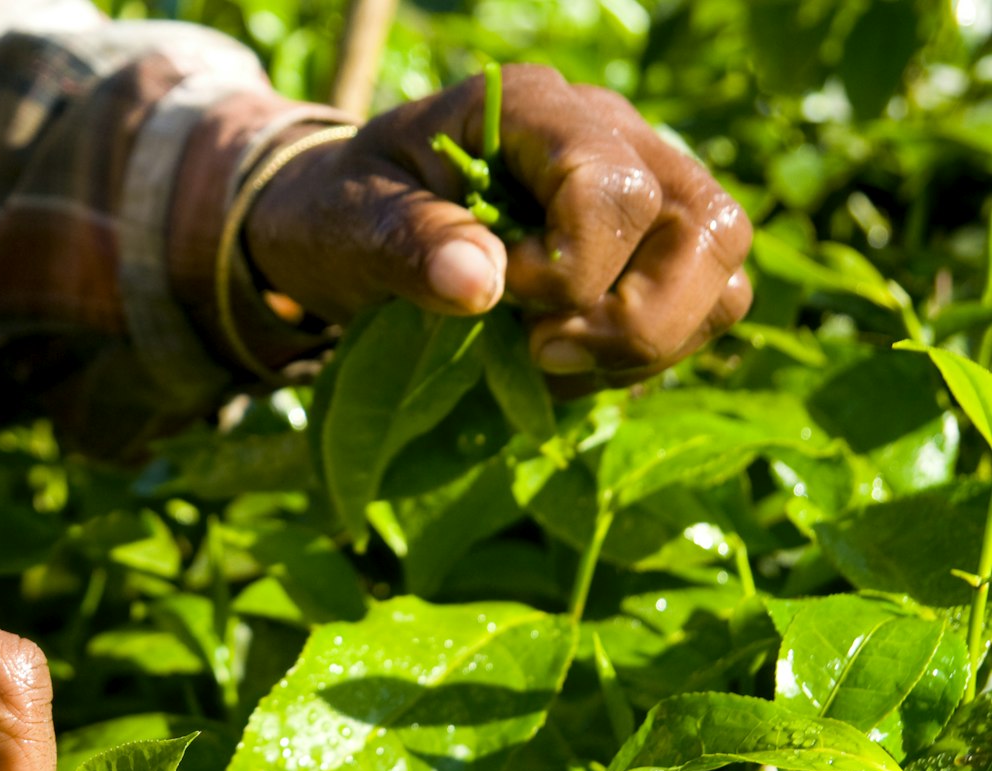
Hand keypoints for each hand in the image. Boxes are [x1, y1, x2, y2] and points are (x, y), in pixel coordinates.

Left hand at [244, 64, 752, 391]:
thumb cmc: (343, 210)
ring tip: (552, 363)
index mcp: (534, 109)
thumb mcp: (348, 222)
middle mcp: (611, 135)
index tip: (499, 299)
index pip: (614, 186)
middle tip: (541, 354)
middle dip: (635, 318)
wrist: (345, 222)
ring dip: (650, 342)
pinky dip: (647, 355)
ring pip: (722, 269)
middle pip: (705, 227)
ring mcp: (642, 188)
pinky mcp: (645, 247)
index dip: (572, 268)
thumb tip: (481, 284)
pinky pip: (703, 306)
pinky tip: (571, 366)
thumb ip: (409, 244)